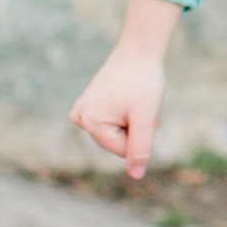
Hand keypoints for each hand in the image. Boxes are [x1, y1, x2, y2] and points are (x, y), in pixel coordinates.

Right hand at [70, 0, 180, 178]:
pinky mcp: (88, 104)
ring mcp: (82, 110)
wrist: (140, 50)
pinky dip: (122, 116)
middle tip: (141, 104)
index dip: (141, 133)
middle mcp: (81, 118)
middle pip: (118, 142)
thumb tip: (136, 175)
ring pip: (116, 133)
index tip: (142, 110)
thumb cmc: (144, 82)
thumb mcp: (145, 118)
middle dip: (135, 128)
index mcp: (90, 122)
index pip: (124, 150)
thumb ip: (140, 147)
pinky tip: (124, 100)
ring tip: (135, 101)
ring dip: (131, 122)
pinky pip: (109, 123)